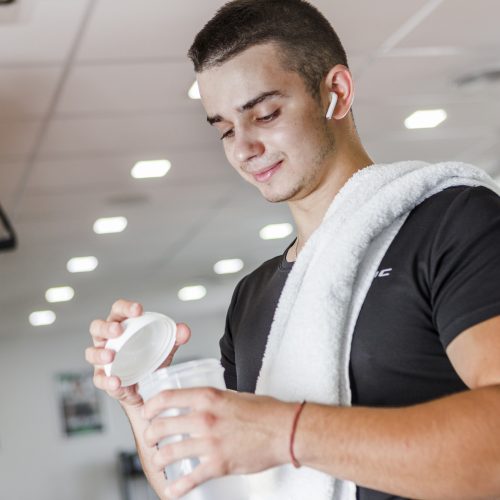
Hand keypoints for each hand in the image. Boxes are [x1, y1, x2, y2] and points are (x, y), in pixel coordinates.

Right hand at [86, 299, 190, 409]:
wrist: (149, 388)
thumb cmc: (150, 359)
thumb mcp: (165, 347)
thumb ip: (175, 337)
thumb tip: (184, 330)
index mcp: (122, 326)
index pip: (118, 311)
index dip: (125, 307)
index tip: (138, 309)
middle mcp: (107, 341)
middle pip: (97, 328)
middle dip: (106, 327)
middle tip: (118, 330)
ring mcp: (102, 360)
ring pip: (91, 353)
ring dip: (100, 354)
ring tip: (111, 356)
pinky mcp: (104, 379)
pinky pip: (100, 380)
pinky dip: (108, 381)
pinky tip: (117, 381)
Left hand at [142, 388, 294, 497]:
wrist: (285, 430)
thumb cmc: (265, 411)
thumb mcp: (234, 396)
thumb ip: (214, 401)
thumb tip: (202, 405)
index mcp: (208, 397)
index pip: (167, 398)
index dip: (151, 406)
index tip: (147, 411)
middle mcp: (204, 418)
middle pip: (162, 426)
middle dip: (151, 434)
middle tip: (150, 438)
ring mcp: (210, 442)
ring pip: (169, 452)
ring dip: (159, 459)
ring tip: (159, 461)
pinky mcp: (219, 464)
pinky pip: (190, 478)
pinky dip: (177, 487)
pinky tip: (172, 490)